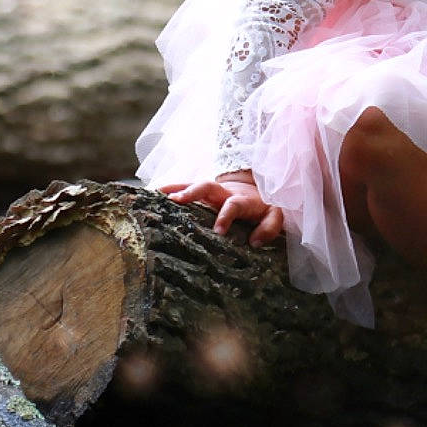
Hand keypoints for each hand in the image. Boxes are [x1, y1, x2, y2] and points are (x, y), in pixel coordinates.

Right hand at [158, 174, 285, 245]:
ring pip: (192, 183)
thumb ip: (269, 228)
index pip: (233, 206)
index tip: (218, 231)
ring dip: (175, 187)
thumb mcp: (273, 216)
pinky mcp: (201, 191)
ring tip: (156, 193)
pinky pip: (183, 186)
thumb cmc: (262, 207)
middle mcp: (223, 192)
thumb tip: (255, 242)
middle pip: (207, 186)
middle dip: (192, 192)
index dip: (226, 216)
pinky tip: (152, 193)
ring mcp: (210, 190)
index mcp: (241, 200)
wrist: (255, 189)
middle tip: (175, 201)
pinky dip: (169, 188)